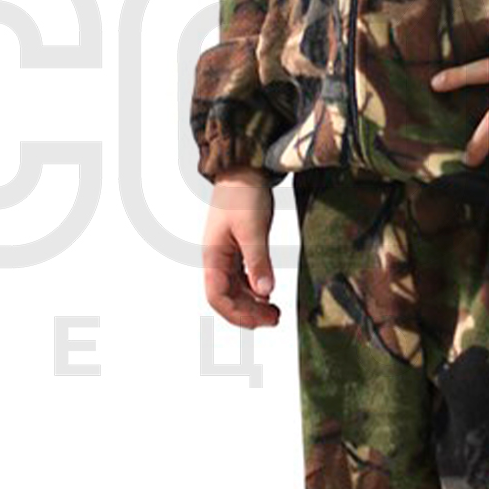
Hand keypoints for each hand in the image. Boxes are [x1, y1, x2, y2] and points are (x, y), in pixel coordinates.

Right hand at [202, 166, 280, 328]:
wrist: (245, 169)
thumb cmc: (244, 194)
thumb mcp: (252, 228)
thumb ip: (258, 261)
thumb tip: (264, 292)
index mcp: (213, 255)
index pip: (217, 296)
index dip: (236, 313)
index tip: (261, 319)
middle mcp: (217, 259)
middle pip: (226, 297)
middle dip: (247, 313)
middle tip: (274, 320)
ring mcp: (227, 255)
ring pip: (235, 290)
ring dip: (252, 304)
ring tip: (275, 313)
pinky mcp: (239, 249)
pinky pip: (243, 278)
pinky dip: (255, 290)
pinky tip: (268, 295)